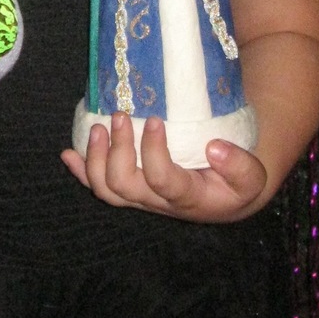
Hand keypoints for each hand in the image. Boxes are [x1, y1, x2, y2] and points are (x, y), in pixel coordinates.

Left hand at [61, 113, 268, 221]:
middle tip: (120, 116)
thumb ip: (239, 165)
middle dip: (117, 150)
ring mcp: (139, 196)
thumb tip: (214, 148)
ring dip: (95, 159)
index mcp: (187, 198)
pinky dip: (80, 171)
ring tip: (97, 127)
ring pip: (106, 189)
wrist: (225, 199)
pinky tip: (67, 154)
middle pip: (124, 185)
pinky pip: (98, 186)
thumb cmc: (236, 184)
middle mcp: (157, 201)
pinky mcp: (130, 188)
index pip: (162, 181)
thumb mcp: (251, 177)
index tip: (154, 121)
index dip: (153, 153)